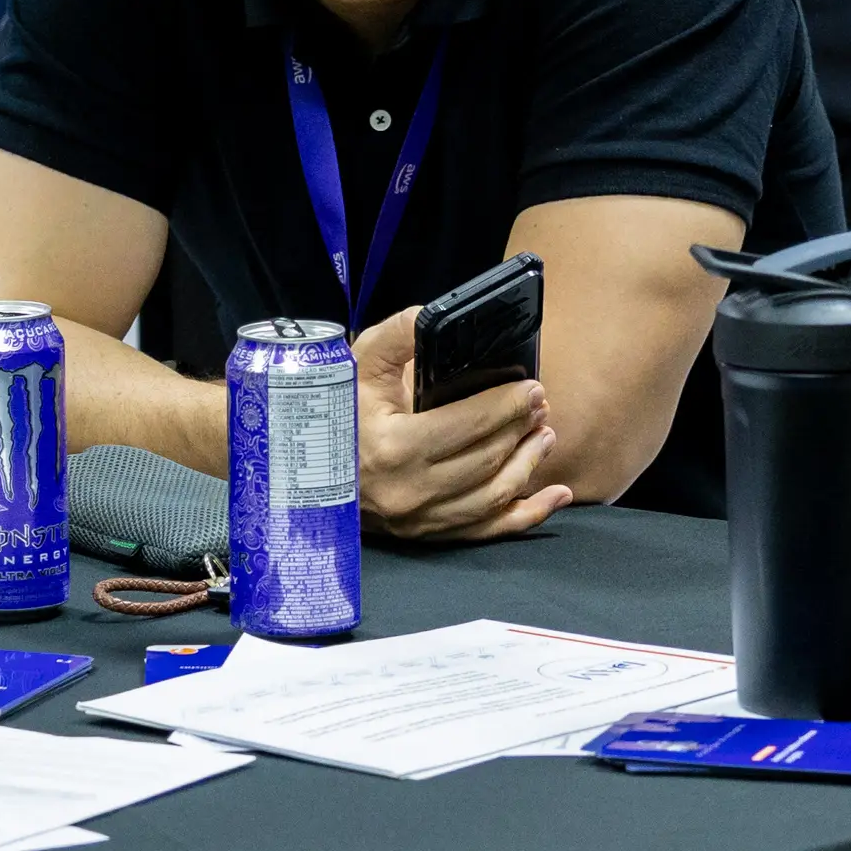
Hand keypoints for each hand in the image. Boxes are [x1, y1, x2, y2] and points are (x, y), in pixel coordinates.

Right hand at [351, 303, 571, 542]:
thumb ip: (402, 333)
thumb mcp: (358, 361)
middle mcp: (409, 490)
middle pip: (488, 460)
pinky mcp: (424, 535)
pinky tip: (555, 495)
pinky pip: (486, 531)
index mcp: (394, 447)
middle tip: (541, 405)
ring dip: (529, 464)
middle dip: (522, 429)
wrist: (295, 464)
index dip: (507, 405)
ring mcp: (418, 519)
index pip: (469, 424)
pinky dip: (527, 515)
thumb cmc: (331, 409)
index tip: (530, 387)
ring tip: (545, 436)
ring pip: (493, 496)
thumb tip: (438, 315)